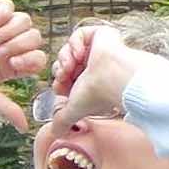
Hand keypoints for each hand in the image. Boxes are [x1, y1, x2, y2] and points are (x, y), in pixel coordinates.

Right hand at [0, 0, 44, 129]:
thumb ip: (5, 108)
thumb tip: (24, 129)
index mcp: (9, 63)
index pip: (37, 57)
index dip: (31, 59)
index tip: (13, 64)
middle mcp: (7, 43)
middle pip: (35, 37)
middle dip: (19, 44)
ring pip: (25, 20)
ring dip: (11, 30)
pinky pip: (9, 6)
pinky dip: (3, 15)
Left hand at [48, 23, 168, 135]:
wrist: (113, 77)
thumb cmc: (98, 94)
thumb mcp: (74, 109)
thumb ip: (63, 121)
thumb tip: (55, 134)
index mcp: (87, 81)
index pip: (63, 75)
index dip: (58, 79)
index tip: (60, 84)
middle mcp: (92, 65)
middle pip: (63, 61)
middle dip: (60, 68)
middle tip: (64, 74)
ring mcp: (97, 50)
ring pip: (68, 48)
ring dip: (65, 56)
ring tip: (72, 65)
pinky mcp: (101, 35)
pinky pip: (78, 34)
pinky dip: (74, 42)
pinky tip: (80, 53)